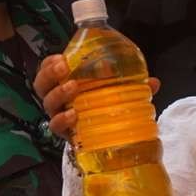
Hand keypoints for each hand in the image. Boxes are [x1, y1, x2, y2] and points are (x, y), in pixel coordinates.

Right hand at [33, 54, 159, 144]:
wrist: (102, 138)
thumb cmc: (103, 106)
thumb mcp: (115, 91)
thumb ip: (131, 85)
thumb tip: (153, 83)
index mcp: (64, 82)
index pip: (48, 69)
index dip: (50, 63)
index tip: (62, 57)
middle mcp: (57, 99)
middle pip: (42, 84)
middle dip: (50, 74)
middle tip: (64, 68)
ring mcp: (59, 115)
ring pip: (48, 103)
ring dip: (58, 92)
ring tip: (73, 87)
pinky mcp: (65, 133)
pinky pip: (56, 126)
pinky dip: (63, 119)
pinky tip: (74, 114)